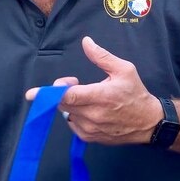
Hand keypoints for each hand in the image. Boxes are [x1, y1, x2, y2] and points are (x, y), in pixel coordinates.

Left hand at [25, 36, 162, 144]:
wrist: (149, 123)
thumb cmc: (136, 95)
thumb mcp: (124, 70)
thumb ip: (102, 57)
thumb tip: (86, 42)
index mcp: (100, 96)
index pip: (68, 96)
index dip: (48, 94)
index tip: (31, 94)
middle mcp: (93, 115)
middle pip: (62, 104)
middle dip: (61, 92)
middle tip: (74, 84)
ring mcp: (90, 129)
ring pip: (66, 114)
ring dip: (70, 105)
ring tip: (88, 99)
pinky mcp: (90, 138)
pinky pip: (72, 125)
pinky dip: (76, 116)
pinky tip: (91, 112)